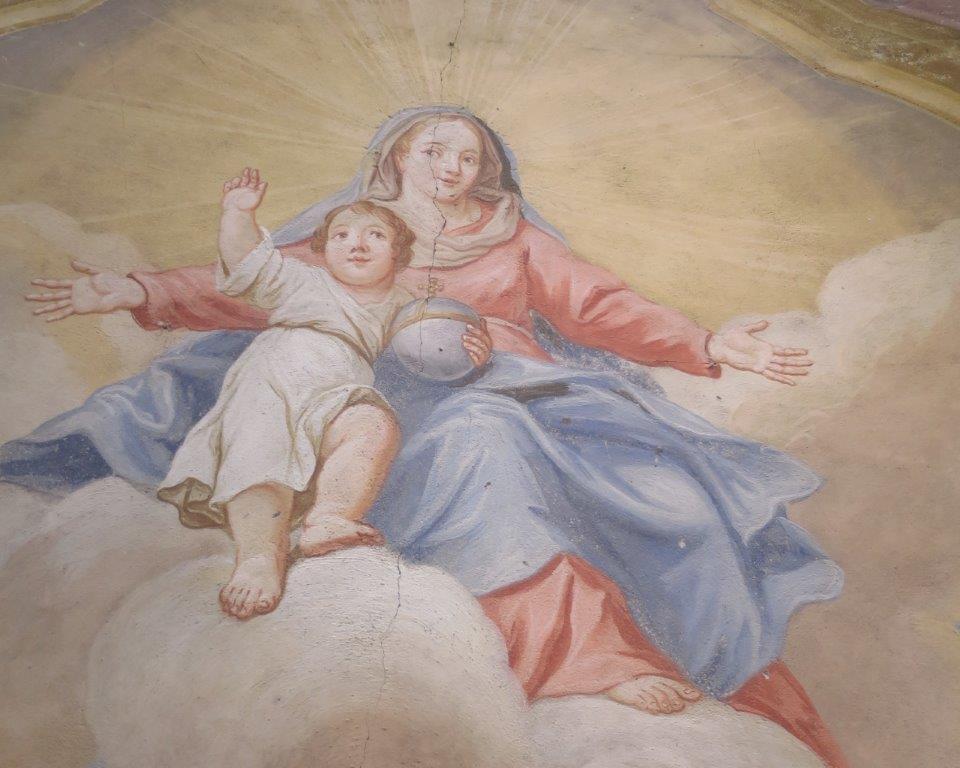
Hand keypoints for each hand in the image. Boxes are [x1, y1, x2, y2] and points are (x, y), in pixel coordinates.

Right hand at [25, 260, 146, 321]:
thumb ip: (85, 268)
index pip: (58, 283)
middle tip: (25, 297)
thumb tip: (71, 262)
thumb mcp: (98, 271)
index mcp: (77, 284)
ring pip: (57, 305)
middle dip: (40, 296)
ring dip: (45, 308)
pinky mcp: (82, 308)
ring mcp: (78, 301)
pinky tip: (48, 319)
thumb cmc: (112, 281)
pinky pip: (67, 312)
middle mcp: (75, 293)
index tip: (34, 282)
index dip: (46, 283)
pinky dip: (57, 316)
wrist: (122, 292)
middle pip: (54, 295)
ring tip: (33, 312)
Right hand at [222, 167, 266, 211]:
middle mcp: (244, 191)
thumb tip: (265, 182)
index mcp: (251, 191)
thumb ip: (260, 190)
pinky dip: (228, 185)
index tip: (255, 170)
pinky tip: (230, 185)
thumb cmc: (248, 207)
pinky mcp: (228, 194)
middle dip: (246, 174)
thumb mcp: (256, 197)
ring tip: (238, 180)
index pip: (254, 181)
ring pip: (236, 182)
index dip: (255, 176)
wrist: (237, 213)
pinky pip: (227, 187)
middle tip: (247, 169)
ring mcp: (236, 192)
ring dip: (236, 179)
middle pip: (245, 180)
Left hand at [462, 319, 491, 367]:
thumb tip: (482, 318)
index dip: (476, 329)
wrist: (474, 365)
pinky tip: (468, 353)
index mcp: (487, 341)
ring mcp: (484, 357)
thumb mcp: (479, 339)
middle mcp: (487, 349)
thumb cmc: (477, 350)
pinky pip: (478, 360)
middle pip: (483, 342)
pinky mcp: (480, 364)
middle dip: (473, 337)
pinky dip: (473, 356)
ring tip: (463, 343)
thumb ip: (481, 329)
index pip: (483, 334)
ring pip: (481, 350)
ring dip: (472, 346)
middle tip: (463, 335)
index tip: (467, 325)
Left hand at [707, 320, 812, 384]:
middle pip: (786, 361)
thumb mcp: (744, 330)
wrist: (720, 346)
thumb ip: (756, 327)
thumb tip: (767, 322)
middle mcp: (766, 357)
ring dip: (793, 371)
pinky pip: (771, 375)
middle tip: (811, 363)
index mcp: (765, 347)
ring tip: (806, 373)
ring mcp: (762, 363)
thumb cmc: (731, 337)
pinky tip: (790, 382)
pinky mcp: (756, 369)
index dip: (795, 351)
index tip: (806, 351)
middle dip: (798, 362)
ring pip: (781, 368)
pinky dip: (781, 379)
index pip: (784, 351)